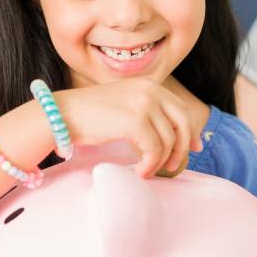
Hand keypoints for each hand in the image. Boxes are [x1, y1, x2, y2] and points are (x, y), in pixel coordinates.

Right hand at [57, 79, 203, 177]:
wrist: (63, 114)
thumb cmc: (89, 116)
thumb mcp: (124, 107)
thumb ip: (148, 115)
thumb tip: (173, 139)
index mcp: (149, 85)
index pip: (180, 109)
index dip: (190, 131)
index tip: (193, 149)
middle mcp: (150, 90)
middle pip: (182, 123)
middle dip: (182, 148)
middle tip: (172, 166)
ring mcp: (143, 104)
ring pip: (168, 141)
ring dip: (160, 162)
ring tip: (146, 171)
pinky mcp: (135, 120)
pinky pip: (154, 149)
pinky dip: (150, 165)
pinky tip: (140, 171)